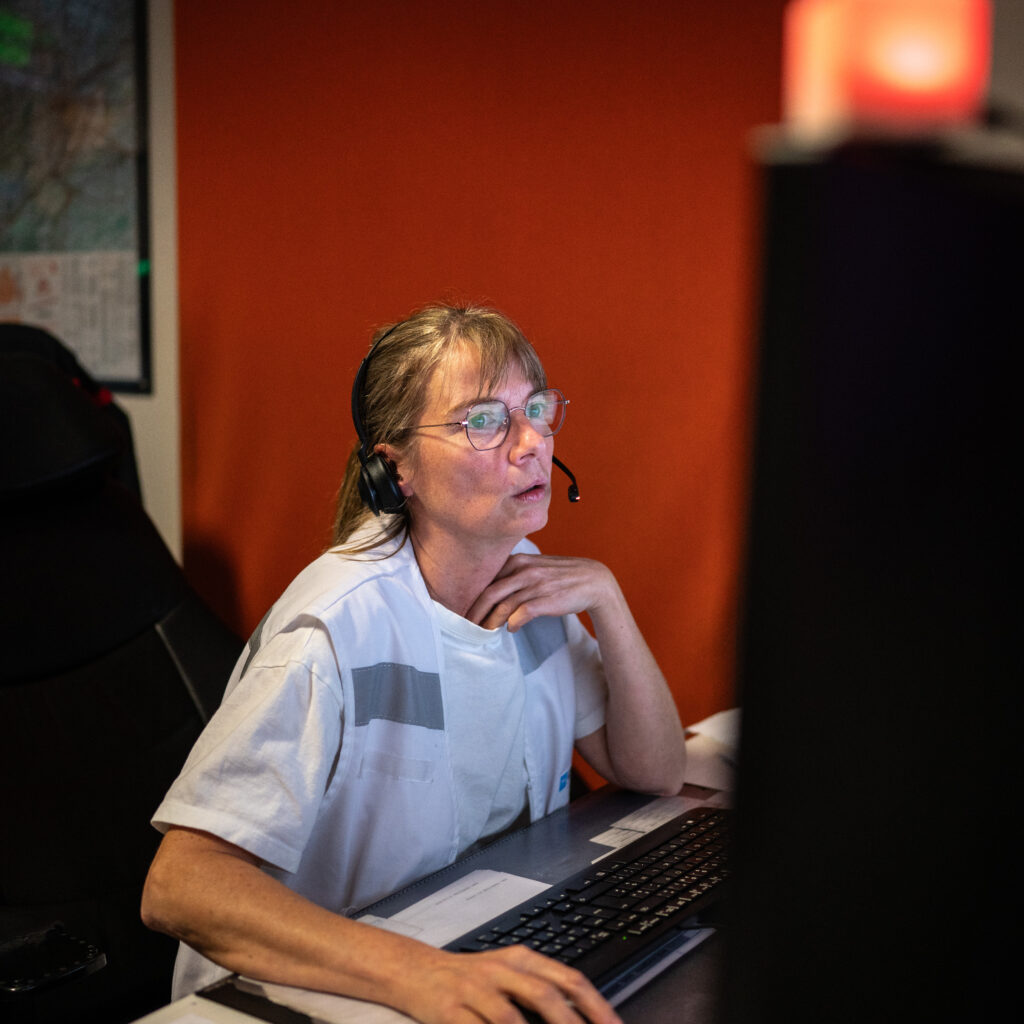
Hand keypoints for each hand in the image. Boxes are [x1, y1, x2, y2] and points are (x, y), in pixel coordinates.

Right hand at [397, 944, 621, 1023]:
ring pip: (511, 1017)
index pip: (569, 979)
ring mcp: (475, 990)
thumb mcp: (509, 975)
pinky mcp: (451, 1011)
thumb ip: (542, 991)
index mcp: (523, 959)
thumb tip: (580, 1016)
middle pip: (545, 994)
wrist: (416, 971)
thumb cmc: (469, 979)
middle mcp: (502, 970)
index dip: (597, 1006)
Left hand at [465, 554, 616, 632]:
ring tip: (484, 632)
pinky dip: (512, 623)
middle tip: (466, 626)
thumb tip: (492, 592)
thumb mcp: (535, 567)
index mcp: (518, 560)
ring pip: (503, 606)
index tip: (465, 611)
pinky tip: (510, 629)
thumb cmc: (561, 576)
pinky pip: (522, 613)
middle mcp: (524, 570)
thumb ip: (514, 575)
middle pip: (489, 593)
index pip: (487, 579)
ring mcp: (535, 585)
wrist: (593, 581)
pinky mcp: (546, 600)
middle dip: (475, 612)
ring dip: (490, 622)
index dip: (473, 597)